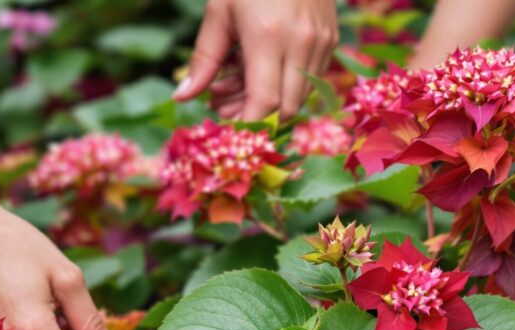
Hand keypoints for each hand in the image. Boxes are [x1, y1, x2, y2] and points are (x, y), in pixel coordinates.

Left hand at [172, 0, 338, 120]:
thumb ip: (204, 59)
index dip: (248, 125)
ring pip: (301, 96)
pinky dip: (287, 84)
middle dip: (258, 118)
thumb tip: (183, 97)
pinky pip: (312, 78)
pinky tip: (261, 68)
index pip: (264, 103)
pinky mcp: (332, 39)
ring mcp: (322, 42)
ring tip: (235, 82)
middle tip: (225, 107)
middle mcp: (300, 44)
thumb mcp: (219, 12)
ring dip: (271, 101)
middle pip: (286, 109)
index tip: (228, 132)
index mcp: (267, 37)